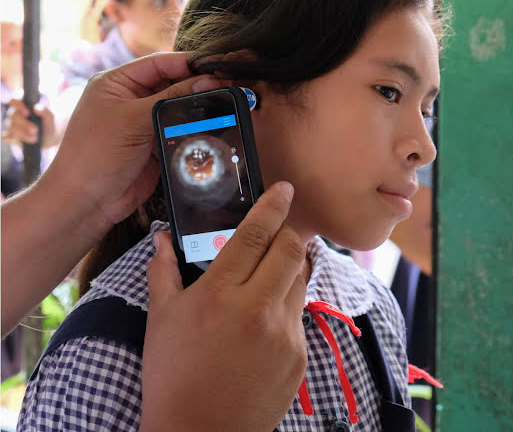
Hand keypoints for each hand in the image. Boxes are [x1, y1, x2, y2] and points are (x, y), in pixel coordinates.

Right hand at [2, 99, 55, 148]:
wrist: (48, 139)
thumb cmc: (47, 125)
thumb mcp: (49, 119)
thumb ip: (45, 112)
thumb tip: (36, 108)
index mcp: (23, 106)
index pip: (14, 101)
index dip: (18, 106)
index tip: (27, 113)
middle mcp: (14, 114)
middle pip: (13, 116)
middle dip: (24, 123)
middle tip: (34, 130)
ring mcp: (11, 125)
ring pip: (10, 127)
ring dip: (21, 133)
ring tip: (34, 138)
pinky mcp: (10, 136)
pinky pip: (6, 137)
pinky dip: (10, 138)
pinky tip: (18, 140)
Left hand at [44, 52, 225, 227]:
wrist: (89, 201)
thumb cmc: (97, 154)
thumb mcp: (133, 119)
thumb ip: (171, 98)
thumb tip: (207, 81)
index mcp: (118, 83)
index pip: (158, 64)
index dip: (187, 63)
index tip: (215, 66)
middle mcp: (132, 99)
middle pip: (172, 84)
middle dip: (196, 85)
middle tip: (226, 86)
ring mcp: (145, 123)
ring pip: (179, 108)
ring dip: (197, 108)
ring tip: (224, 104)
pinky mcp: (156, 144)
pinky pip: (180, 130)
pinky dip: (194, 128)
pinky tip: (213, 125)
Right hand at [141, 181, 306, 431]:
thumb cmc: (173, 374)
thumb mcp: (161, 319)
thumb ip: (163, 271)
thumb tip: (161, 239)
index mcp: (219, 294)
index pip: (256, 234)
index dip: (273, 205)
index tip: (285, 189)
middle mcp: (258, 309)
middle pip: (291, 249)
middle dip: (288, 233)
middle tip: (276, 234)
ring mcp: (284, 333)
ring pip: (301, 278)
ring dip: (289, 267)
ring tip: (269, 276)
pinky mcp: (299, 355)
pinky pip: (299, 313)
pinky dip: (287, 303)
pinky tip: (265, 319)